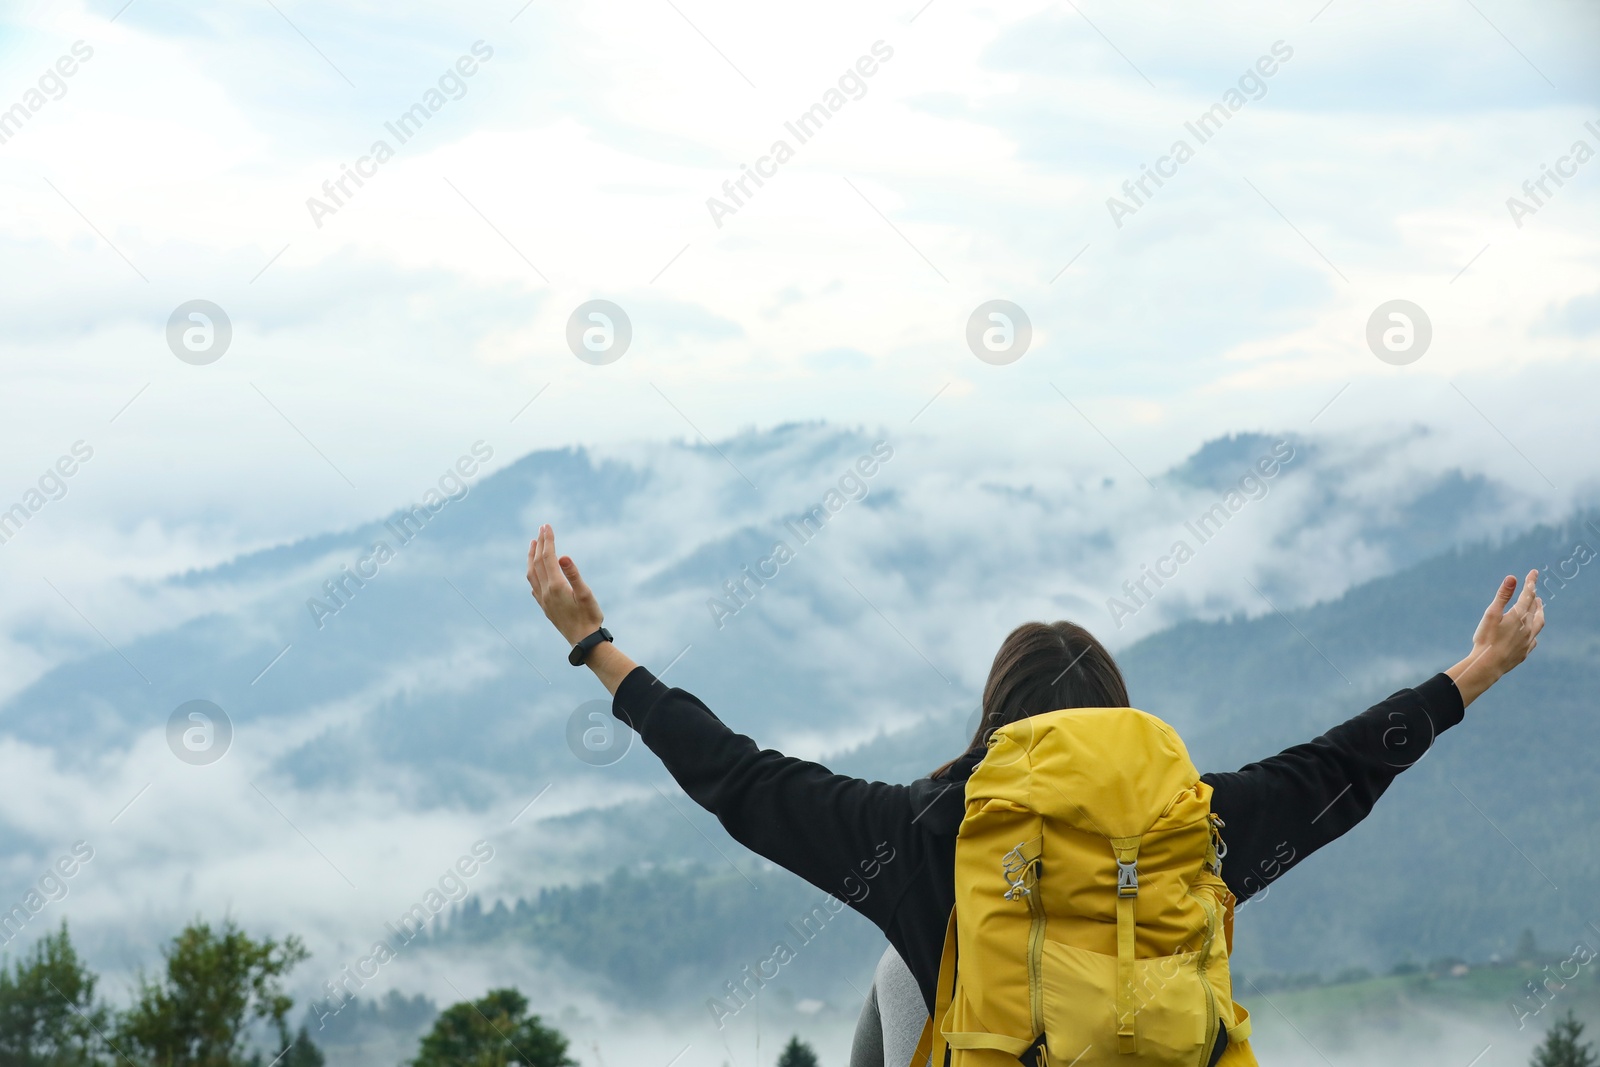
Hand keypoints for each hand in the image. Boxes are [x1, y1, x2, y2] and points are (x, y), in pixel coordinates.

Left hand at [526, 524, 603, 645]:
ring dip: (531, 557)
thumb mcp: (586, 595)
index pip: (548, 557)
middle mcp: (546, 592)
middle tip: (541, 528)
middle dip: (540, 544)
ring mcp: (543, 600)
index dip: (548, 540)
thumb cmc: (590, 618)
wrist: (584, 642)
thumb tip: (563, 556)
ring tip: (533, 544)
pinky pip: (533, 586)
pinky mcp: (545, 607)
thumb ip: (574, 574)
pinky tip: (534, 571)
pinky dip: (532, 572)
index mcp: (556, 586)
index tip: (547, 526)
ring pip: (532, 574)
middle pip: (538, 562)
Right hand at [1447, 570, 1544, 707]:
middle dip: (1534, 596)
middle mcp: (1527, 627)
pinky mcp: (1525, 652)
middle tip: (1534, 589)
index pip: (1528, 594)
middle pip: (1534, 608)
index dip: (1531, 582)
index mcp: (1519, 616)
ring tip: (1538, 607)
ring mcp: (1528, 640)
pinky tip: (1530, 633)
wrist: (1488, 666)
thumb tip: (1512, 578)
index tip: (1534, 572)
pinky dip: (1533, 631)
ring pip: (1539, 623)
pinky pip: (1534, 639)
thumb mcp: (1491, 614)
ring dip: (1539, 612)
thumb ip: (1503, 595)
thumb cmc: (1486, 638)